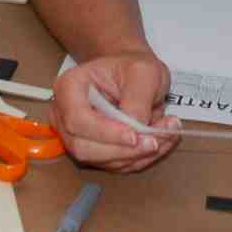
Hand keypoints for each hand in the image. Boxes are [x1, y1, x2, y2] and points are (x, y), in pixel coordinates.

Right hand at [50, 50, 182, 171]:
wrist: (133, 74)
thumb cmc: (133, 67)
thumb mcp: (143, 72)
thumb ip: (138, 100)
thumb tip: (137, 130)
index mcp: (69, 88)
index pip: (78, 120)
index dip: (105, 133)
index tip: (135, 136)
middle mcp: (66, 115)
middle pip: (85, 147)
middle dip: (123, 150)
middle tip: (156, 141)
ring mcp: (77, 136)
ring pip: (101, 161)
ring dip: (136, 156)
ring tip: (165, 137)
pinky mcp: (95, 151)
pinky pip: (115, 164)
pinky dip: (139, 158)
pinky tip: (160, 143)